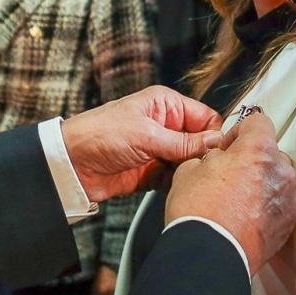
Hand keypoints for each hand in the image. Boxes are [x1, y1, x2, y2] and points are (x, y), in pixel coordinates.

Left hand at [60, 86, 223, 201]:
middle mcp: (165, 125)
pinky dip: (179, 185)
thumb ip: (183, 142)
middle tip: (212, 170)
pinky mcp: (152, 173)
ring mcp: (159, 150)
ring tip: (197, 181)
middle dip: (205, 156)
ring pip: (189, 163)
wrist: (70, 165)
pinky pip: (175, 179)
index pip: (205, 117)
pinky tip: (181, 189)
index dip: (216, 134)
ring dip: (192, 172)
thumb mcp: (146, 135)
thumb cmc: (100, 135)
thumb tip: (216, 143)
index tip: (225, 152)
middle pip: (200, 142)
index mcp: (165, 105)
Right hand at [166, 112, 295, 276]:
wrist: (209, 255)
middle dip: (253, 159)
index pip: (259, 121)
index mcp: (258, 149)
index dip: (239, 132)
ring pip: (278, 178)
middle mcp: (280, 169)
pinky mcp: (290, 222)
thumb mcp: (190, 170)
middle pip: (271, 152)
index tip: (228, 147)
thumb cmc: (198, 211)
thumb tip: (218, 158)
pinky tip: (247, 217)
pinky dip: (268, 206)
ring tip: (238, 200)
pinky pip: (281, 203)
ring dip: (262, 183)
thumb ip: (210, 156)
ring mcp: (289, 197)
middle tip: (230, 175)